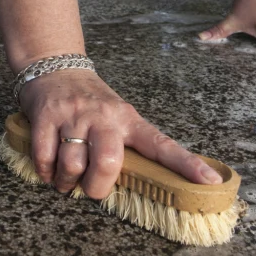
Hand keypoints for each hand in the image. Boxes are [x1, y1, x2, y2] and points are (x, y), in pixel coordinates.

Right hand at [18, 69, 223, 199]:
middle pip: (108, 163)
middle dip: (97, 187)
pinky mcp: (46, 117)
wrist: (54, 66)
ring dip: (67, 183)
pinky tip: (50, 172)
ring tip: (65, 181)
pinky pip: (45, 157)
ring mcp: (74, 116)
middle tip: (91, 189)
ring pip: (73, 164)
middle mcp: (104, 116)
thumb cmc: (90, 100)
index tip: (210, 181)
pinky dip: (46, 172)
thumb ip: (124, 143)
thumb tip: (137, 183)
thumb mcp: (116, 113)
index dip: (186, 164)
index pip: (161, 144)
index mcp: (128, 119)